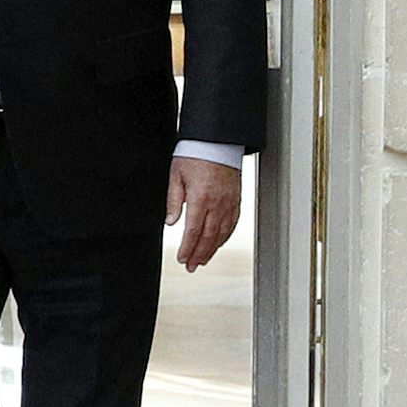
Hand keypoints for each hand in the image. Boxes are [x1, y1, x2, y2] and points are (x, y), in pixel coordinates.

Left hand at [166, 154, 241, 271]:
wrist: (217, 141)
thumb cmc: (196, 154)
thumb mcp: (176, 174)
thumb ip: (173, 199)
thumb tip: (170, 221)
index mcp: (201, 198)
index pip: (193, 231)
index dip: (187, 248)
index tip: (182, 258)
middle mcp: (217, 203)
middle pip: (209, 237)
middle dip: (199, 255)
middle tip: (191, 266)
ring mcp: (229, 203)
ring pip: (222, 233)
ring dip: (212, 250)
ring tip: (203, 260)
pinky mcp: (236, 200)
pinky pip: (232, 224)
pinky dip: (225, 237)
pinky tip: (218, 243)